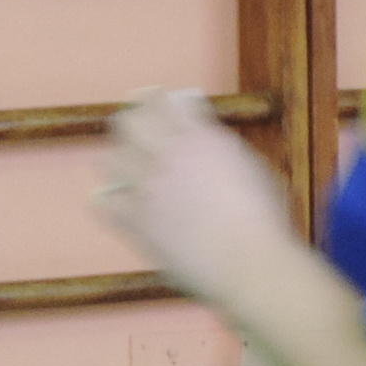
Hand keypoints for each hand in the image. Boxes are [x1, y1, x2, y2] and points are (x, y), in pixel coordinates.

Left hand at [95, 90, 300, 309]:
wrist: (249, 264)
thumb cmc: (263, 219)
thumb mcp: (251, 166)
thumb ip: (220, 146)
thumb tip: (203, 135)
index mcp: (199, 137)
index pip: (162, 101)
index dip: (158, 101)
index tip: (158, 105)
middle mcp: (167, 156)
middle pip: (127, 121)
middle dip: (132, 125)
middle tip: (138, 134)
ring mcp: (147, 189)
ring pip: (108, 159)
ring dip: (119, 162)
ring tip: (130, 171)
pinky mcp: (135, 222)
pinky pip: (103, 203)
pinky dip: (110, 201)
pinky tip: (122, 204)